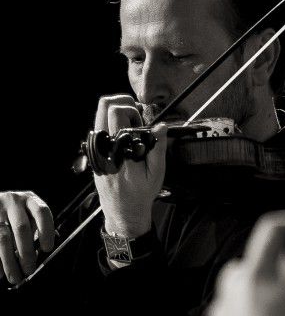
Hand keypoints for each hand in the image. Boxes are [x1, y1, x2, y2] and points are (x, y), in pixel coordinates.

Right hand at [0, 191, 54, 284]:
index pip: (42, 212)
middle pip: (21, 228)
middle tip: (29, 270)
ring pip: (3, 238)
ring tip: (15, 277)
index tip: (47, 249)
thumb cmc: (18, 216)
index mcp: (30, 199)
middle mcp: (12, 201)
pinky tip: (1, 273)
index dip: (46, 231)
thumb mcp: (29, 216)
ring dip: (9, 261)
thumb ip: (37, 231)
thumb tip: (41, 255)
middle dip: (27, 252)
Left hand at [93, 95, 166, 236]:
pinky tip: (124, 138)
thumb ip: (158, 147)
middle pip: (104, 106)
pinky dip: (112, 125)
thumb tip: (161, 126)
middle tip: (135, 117)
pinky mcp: (93, 153)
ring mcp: (95, 149)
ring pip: (99, 115)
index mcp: (118, 149)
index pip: (116, 113)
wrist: (122, 211)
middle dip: (122, 103)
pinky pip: (99, 128)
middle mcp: (103, 146)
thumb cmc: (141, 193)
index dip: (132, 111)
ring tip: (130, 126)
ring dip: (117, 113)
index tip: (141, 124)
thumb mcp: (156, 173)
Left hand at [205, 211, 284, 315]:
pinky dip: (247, 314)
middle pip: (251, 259)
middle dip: (273, 261)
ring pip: (238, 286)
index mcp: (256, 272)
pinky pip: (232, 315)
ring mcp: (224, 314)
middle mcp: (234, 288)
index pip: (270, 229)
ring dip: (257, 286)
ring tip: (282, 302)